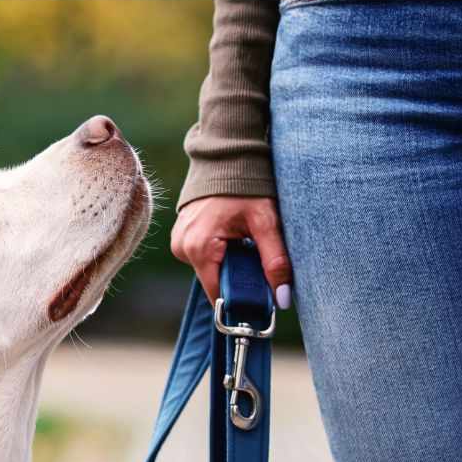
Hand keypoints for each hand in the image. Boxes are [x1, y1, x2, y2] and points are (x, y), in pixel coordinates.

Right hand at [170, 196, 292, 308]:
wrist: (225, 158)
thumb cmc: (245, 186)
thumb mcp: (265, 222)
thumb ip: (275, 260)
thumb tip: (282, 297)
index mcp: (199, 247)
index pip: (218, 293)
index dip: (240, 301)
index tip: (261, 302)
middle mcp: (182, 248)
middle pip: (214, 281)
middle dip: (238, 277)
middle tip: (260, 262)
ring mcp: (179, 243)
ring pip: (210, 270)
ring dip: (230, 264)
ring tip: (245, 243)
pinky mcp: (180, 238)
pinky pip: (203, 257)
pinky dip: (220, 254)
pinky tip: (232, 237)